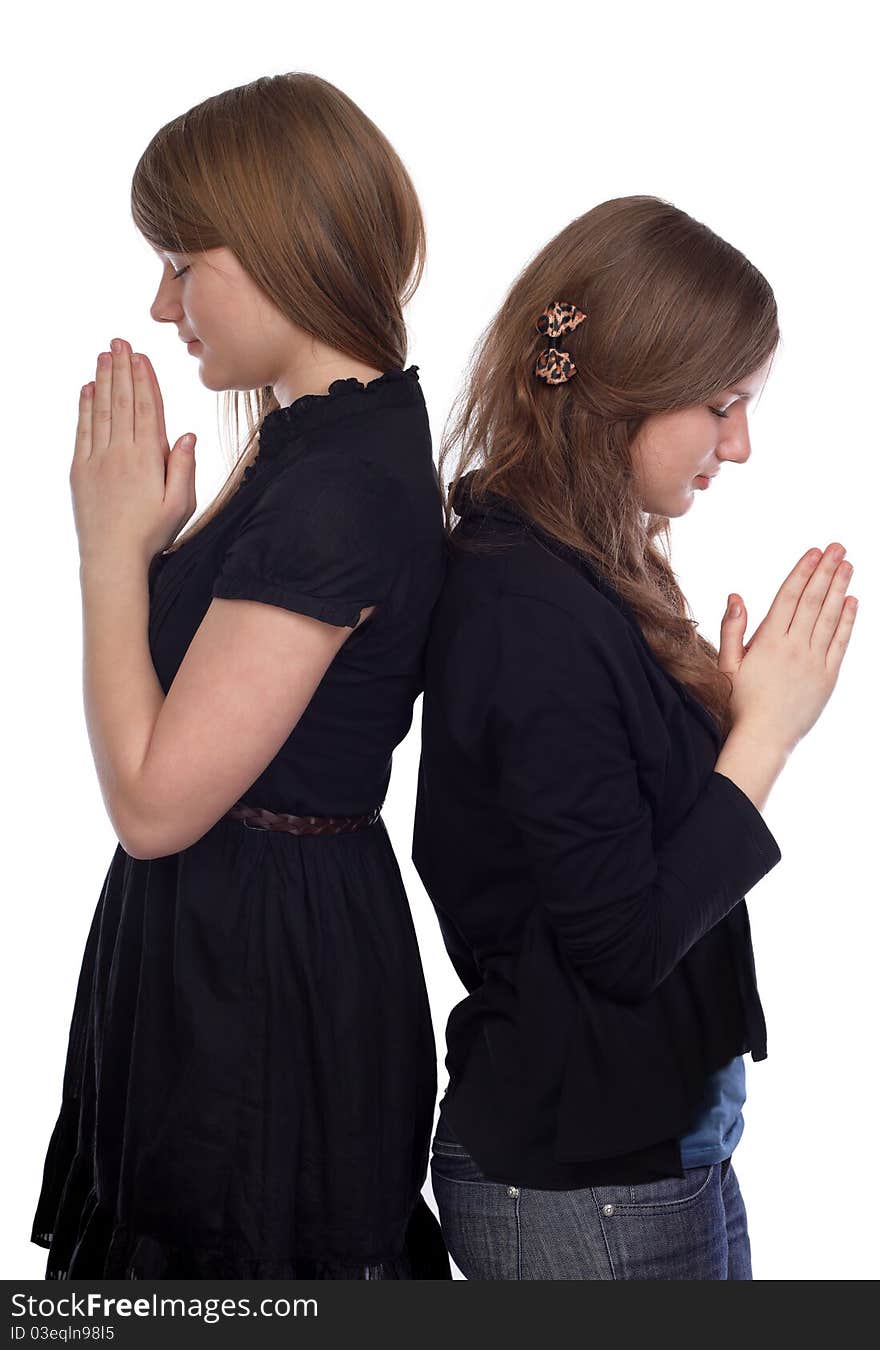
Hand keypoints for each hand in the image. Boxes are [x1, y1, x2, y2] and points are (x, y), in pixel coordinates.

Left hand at [71, 338, 196, 567]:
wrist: (112, 558)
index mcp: (147, 459)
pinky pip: (82, 430)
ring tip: (104, 355)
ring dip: (102, 380)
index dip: (144, 380)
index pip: (147, 410)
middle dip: (121, 369)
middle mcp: (120, 453)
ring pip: (101, 411)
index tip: (141, 357)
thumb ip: (184, 467)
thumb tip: (187, 434)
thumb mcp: (180, 505)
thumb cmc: (151, 534)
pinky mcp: (80, 470)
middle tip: (119, 342)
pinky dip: (85, 407)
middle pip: (122, 402)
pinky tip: (87, 389)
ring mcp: (97, 460)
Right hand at [717, 543, 857, 751]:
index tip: (815, 552)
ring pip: (829, 617)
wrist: (764, 738)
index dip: (803, 572)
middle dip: (826, 571)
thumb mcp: (726, 665)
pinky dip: (848, 619)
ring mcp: (814, 662)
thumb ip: (732, 629)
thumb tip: (736, 596)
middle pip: (813, 600)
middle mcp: (795, 647)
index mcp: (769, 642)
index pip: (789, 597)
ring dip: (840, 588)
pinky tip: (852, 601)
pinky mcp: (828, 677)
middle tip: (839, 547)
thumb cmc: (739, 703)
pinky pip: (841, 642)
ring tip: (848, 565)